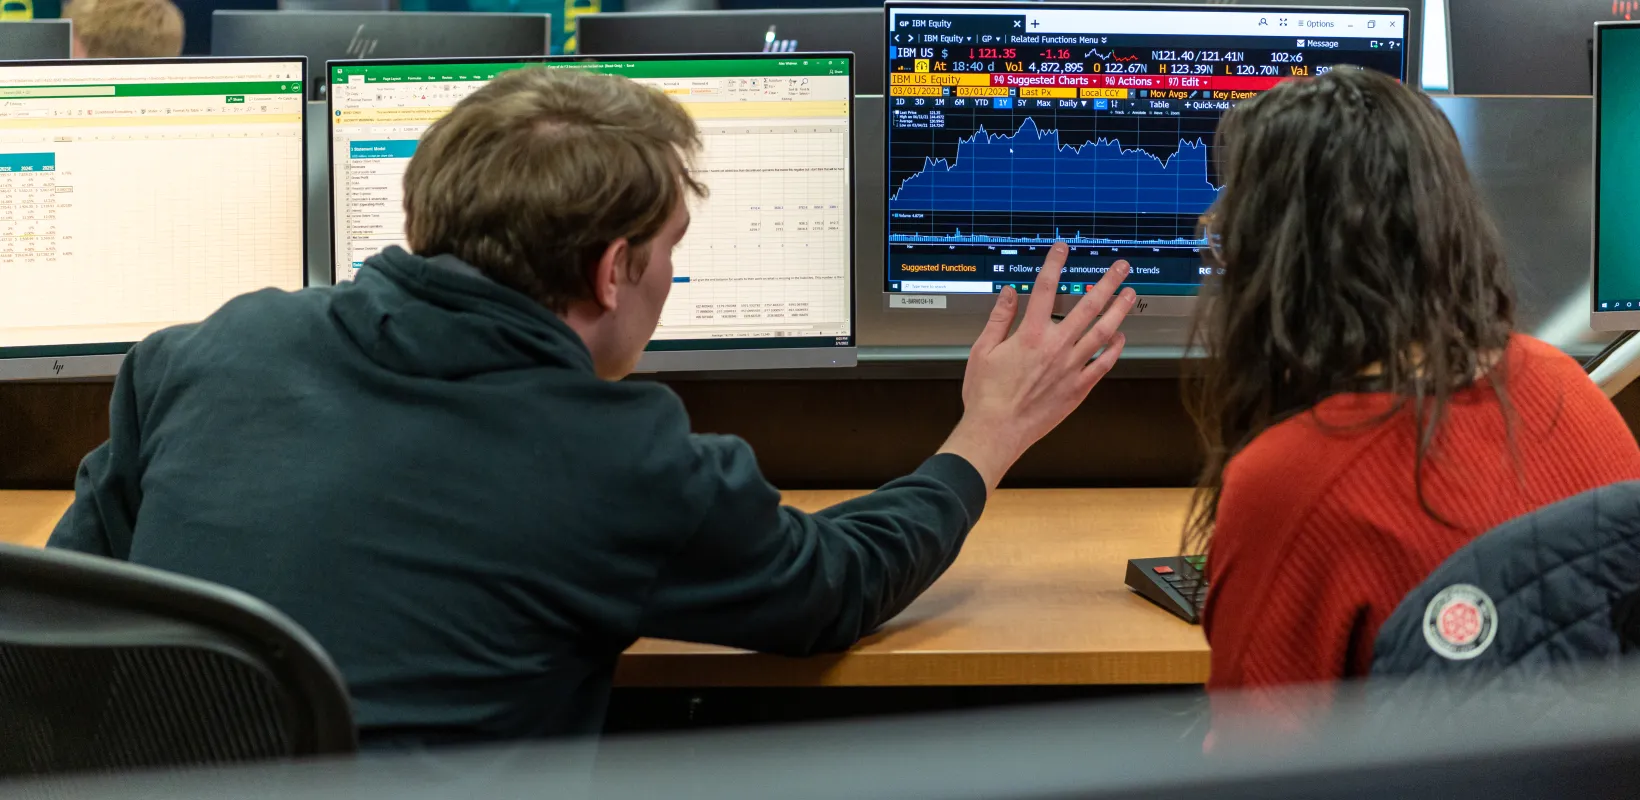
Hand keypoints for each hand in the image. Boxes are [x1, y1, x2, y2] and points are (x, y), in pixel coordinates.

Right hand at [939, 243, 1135, 491]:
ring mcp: (1071, 367)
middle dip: (1107, 282)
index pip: (1047, 288)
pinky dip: (1115, 348)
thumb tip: (1010, 293)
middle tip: (1121, 268)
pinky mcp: (1079, 388)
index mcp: (1031, 334)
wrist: (997, 430)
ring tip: (1130, 295)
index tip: (1063, 249)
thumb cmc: (987, 395)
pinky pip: (1104, 363)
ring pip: (1103, 332)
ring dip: (1119, 310)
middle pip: (1089, 306)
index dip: (1056, 264)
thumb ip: (999, 318)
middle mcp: (1056, 347)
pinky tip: (1120, 337)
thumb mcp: (983, 350)